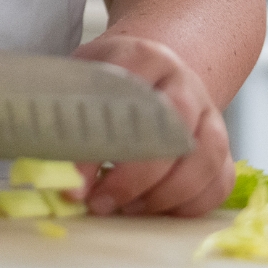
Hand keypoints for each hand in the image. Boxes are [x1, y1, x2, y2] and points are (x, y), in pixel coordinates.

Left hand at [72, 31, 233, 217]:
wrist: (156, 71)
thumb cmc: (110, 80)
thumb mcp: (82, 75)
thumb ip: (66, 111)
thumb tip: (46, 165)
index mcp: (144, 56)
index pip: (126, 97)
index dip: (100, 142)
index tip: (75, 178)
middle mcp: (183, 83)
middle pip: (171, 131)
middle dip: (132, 177)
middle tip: (98, 202)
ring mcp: (209, 115)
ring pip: (202, 160)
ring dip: (161, 195)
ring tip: (124, 209)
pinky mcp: (221, 146)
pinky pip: (219, 181)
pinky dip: (189, 204)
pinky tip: (156, 211)